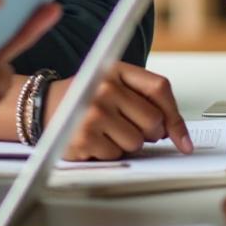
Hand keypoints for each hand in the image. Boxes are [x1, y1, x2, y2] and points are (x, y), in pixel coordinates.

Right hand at [51, 62, 192, 160]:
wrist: (42, 106)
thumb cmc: (84, 97)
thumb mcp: (113, 84)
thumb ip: (145, 99)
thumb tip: (178, 135)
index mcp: (116, 70)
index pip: (159, 89)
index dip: (176, 117)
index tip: (184, 140)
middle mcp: (105, 89)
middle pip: (153, 121)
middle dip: (149, 133)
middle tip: (131, 127)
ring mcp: (93, 114)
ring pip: (136, 142)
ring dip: (127, 144)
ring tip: (107, 131)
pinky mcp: (84, 138)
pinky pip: (116, 155)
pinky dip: (109, 153)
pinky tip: (95, 139)